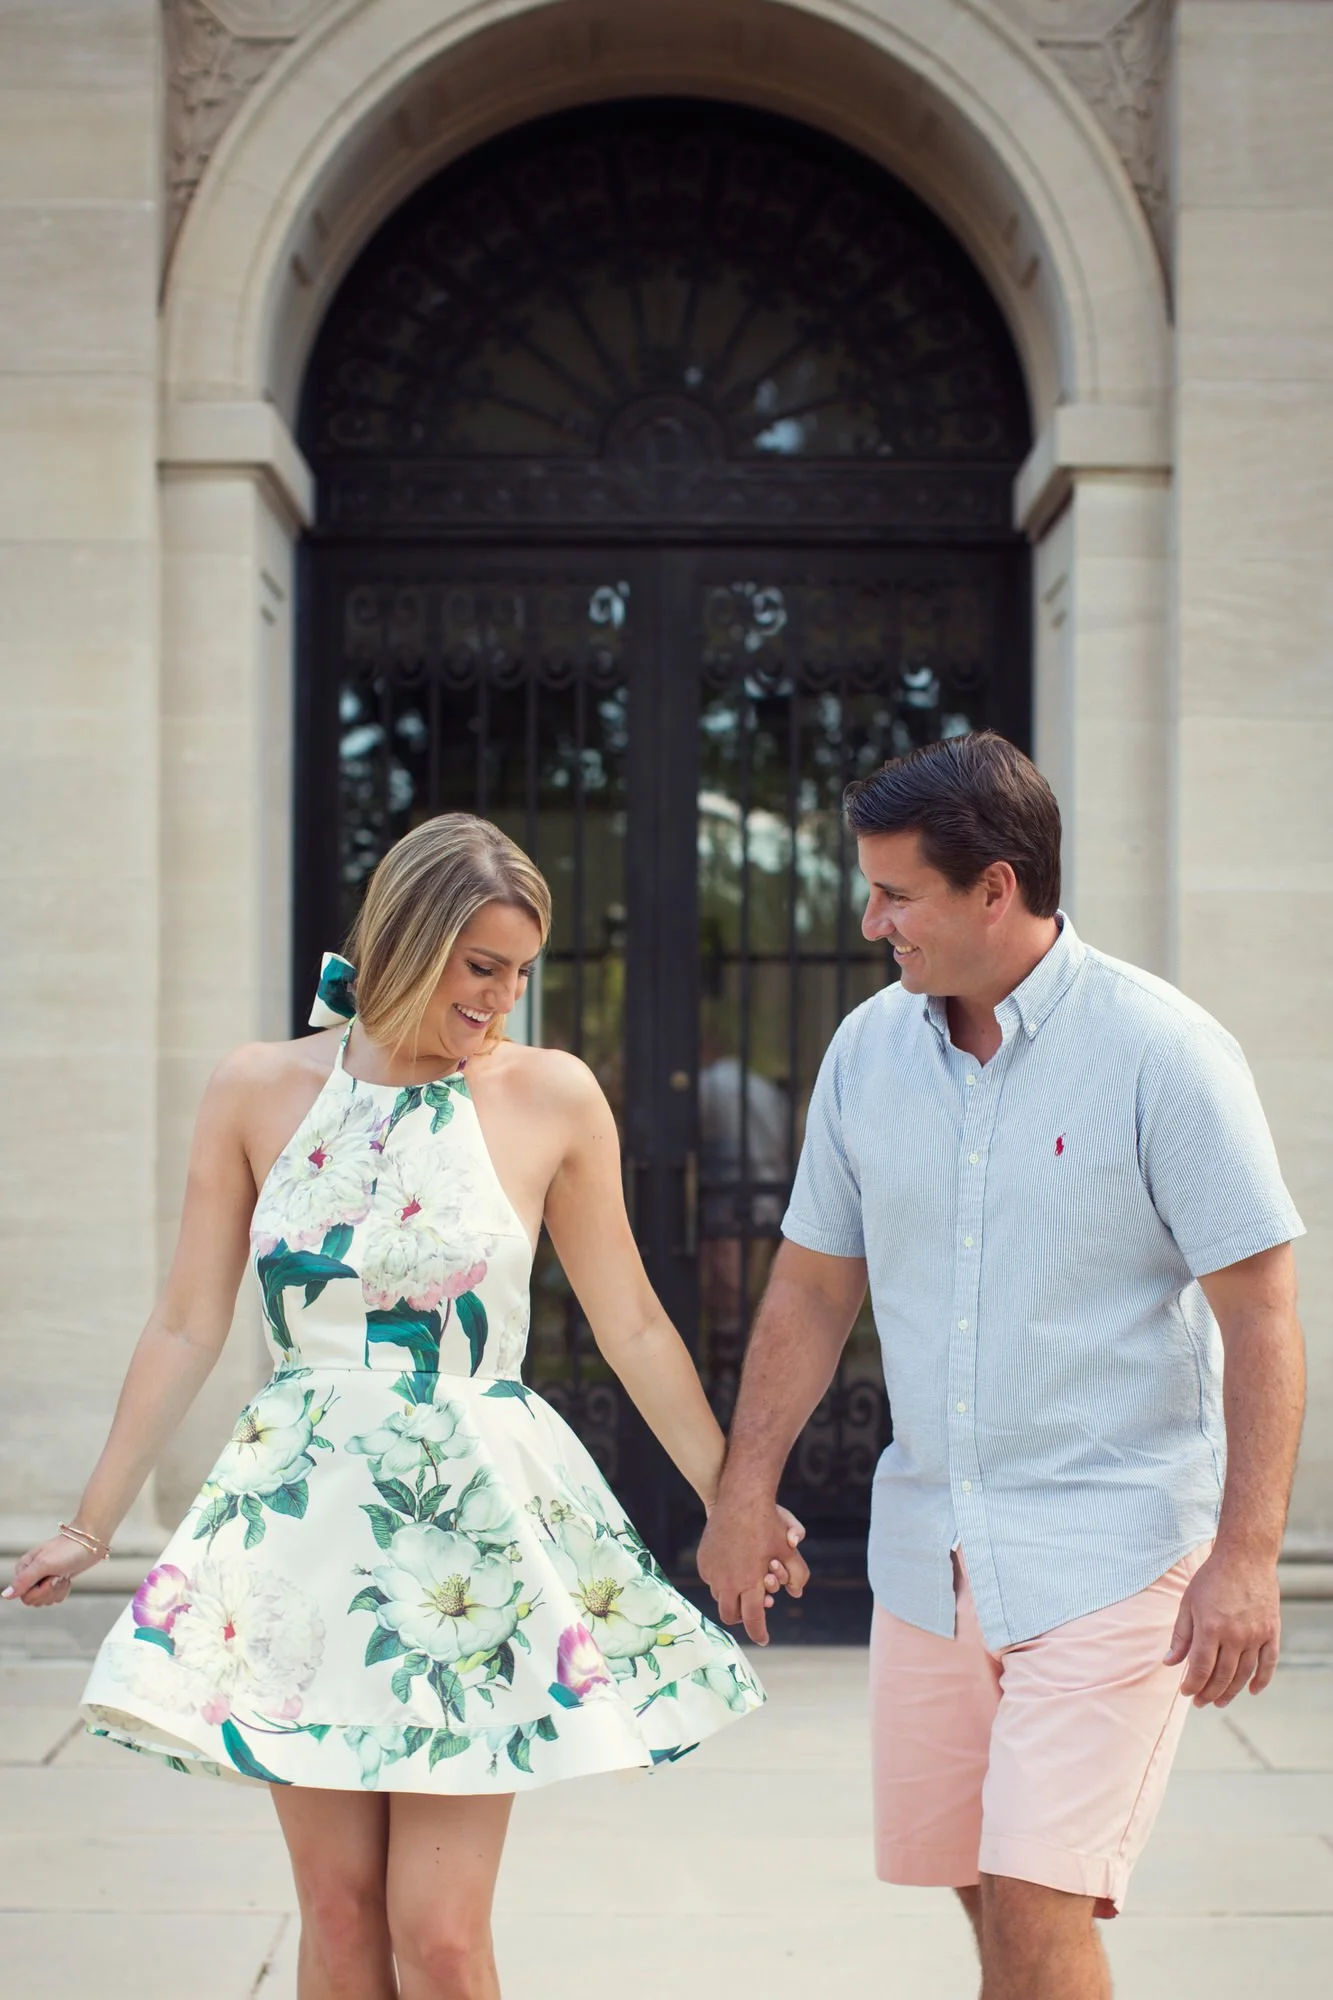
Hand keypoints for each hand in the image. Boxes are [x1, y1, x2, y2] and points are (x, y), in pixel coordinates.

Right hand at [2, 1535, 102, 1608]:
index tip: (50, 1577)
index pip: (23, 1596)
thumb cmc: (67, 1549)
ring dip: (57, 1590)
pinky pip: (55, 1597)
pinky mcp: (55, 1581)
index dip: (39, 1591)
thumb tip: (5, 1596)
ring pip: (45, 1600)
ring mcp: (43, 1578)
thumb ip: (23, 1581)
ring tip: (63, 1574)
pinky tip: (67, 1578)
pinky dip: (63, 1590)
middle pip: (33, 1600)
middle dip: (49, 1591)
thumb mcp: (44, 1564)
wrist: (90, 1542)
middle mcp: (30, 1574)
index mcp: (23, 1568)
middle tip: (58, 1575)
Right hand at [699, 1496, 811, 1644]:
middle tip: (753, 1610)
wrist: (741, 1498)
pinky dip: (721, 1580)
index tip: (764, 1638)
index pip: (752, 1620)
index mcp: (749, 1584)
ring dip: (732, 1596)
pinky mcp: (703, 1560)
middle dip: (742, 1617)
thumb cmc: (768, 1524)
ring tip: (746, 1582)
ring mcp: (712, 1571)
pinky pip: (711, 1579)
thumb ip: (798, 1575)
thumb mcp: (789, 1550)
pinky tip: (733, 1566)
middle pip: (731, 1615)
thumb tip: (796, 1593)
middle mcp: (727, 1581)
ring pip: (720, 1596)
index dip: (759, 1633)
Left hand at [1164, 1549, 1280, 1705]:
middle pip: (1222, 1676)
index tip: (1186, 1693)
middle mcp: (1235, 1636)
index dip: (1192, 1685)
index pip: (1200, 1668)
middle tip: (1201, 1702)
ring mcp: (1256, 1635)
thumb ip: (1181, 1635)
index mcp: (1210, 1628)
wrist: (1245, 1558)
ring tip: (1220, 1701)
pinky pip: (1269, 1664)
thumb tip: (1169, 1662)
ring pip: (1244, 1674)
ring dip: (1232, 1692)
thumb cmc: (1211, 1578)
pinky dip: (1262, 1680)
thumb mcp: (1188, 1603)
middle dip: (1209, 1693)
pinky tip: (1252, 1691)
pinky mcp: (1271, 1632)